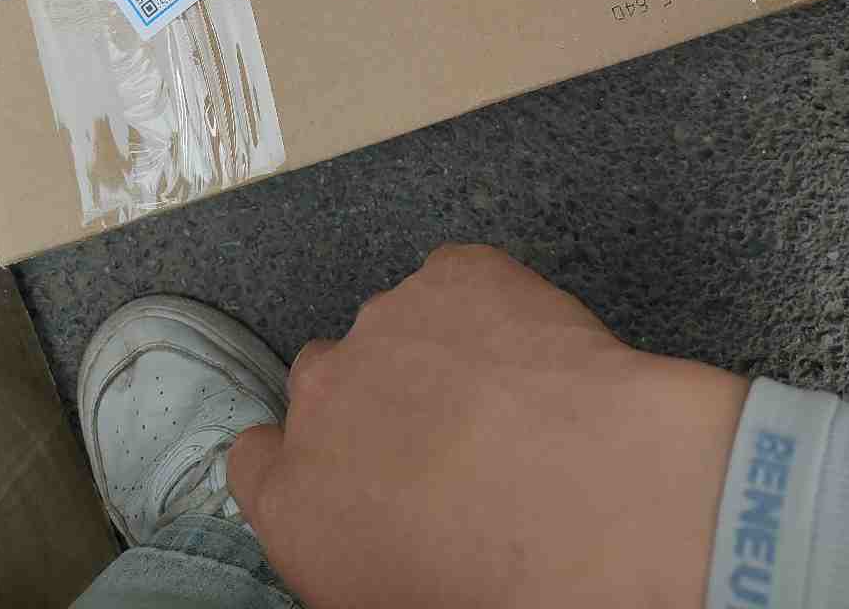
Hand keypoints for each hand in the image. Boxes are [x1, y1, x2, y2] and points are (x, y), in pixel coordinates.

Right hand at [229, 244, 747, 608]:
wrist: (590, 503)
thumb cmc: (499, 579)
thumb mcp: (390, 603)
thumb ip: (356, 554)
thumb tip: (383, 538)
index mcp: (295, 497)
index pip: (258, 462)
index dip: (307, 460)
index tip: (351, 467)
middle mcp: (323, 396)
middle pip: (327, 379)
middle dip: (376, 400)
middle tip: (447, 440)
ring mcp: (389, 322)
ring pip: (401, 325)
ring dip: (439, 353)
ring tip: (508, 402)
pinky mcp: (456, 273)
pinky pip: (461, 279)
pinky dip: (489, 305)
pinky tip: (531, 353)